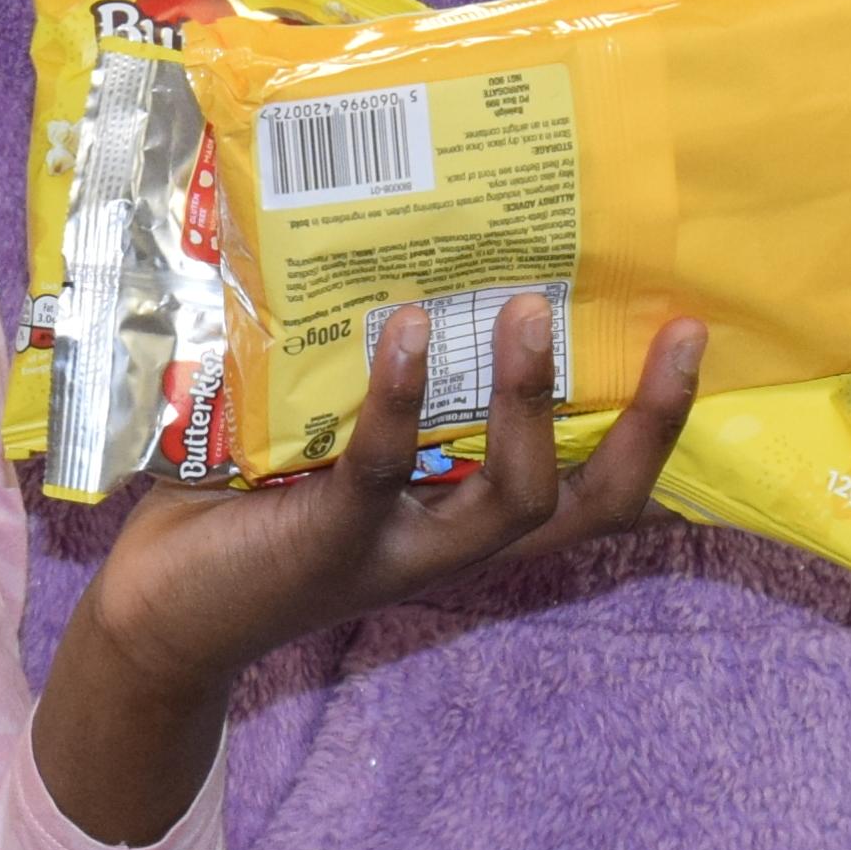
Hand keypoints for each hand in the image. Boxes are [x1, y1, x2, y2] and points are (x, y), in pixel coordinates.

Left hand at [92, 298, 704, 701]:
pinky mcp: (329, 543)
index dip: (655, 430)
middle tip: (679, 332)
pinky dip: (400, 398)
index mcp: (463, 514)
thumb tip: (397, 238)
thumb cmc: (247, 511)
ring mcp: (396, 548)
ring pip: (507, 497)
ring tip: (527, 312)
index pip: (589, 490)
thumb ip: (369, 369)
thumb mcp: (328, 436)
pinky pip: (383, 469)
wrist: (156, 611)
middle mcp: (450, 539)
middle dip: (645, 427)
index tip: (694, 338)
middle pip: (584, 506)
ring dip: (525, 404)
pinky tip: (407, 330)